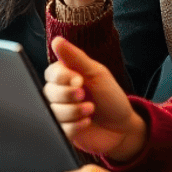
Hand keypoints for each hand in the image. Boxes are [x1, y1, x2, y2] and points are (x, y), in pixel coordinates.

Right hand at [45, 37, 146, 160]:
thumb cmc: (110, 97)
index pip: (51, 74)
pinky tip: (87, 122)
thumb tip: (56, 40)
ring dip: (74, 111)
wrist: (122, 128)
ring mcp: (59, 114)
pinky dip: (75, 126)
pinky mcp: (62, 131)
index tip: (80, 79)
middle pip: (49, 92)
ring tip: (91, 109)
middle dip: (68, 95)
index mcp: (65, 77)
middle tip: (84, 95)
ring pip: (53, 111)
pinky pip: (59, 129)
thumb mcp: (97, 74)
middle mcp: (58, 94)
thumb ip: (76, 57)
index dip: (63, 77)